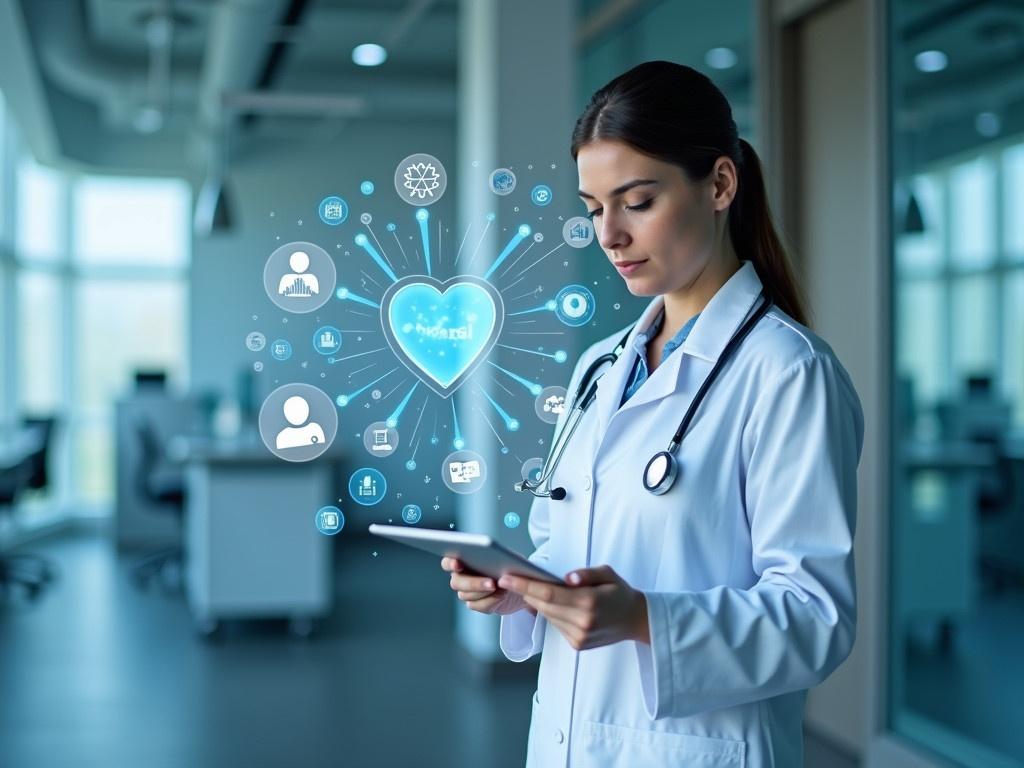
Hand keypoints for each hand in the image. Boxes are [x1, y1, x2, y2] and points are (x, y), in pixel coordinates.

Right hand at [441, 557, 529, 614]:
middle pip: (456, 582)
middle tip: (491, 583)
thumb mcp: (505, 556)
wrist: (517, 583)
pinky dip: (490, 601)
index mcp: (462, 560)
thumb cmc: (508, 564)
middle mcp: (460, 577)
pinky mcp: (476, 604)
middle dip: (473, 583)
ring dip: (483, 592)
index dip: (450, 563)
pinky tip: (501, 595)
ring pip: (465, 595)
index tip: (458, 564)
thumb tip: (496, 557)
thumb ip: (495, 555)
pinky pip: (477, 606)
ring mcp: (466, 592)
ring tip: (500, 588)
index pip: (447, 562)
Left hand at [498, 565, 649, 649]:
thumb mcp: (608, 574)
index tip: (507, 578)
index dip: (525, 585)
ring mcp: (579, 636)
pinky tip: (552, 603)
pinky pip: (556, 625)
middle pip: (543, 605)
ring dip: (537, 602)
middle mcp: (582, 622)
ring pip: (548, 616)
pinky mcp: (577, 644)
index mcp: (589, 602)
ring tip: (529, 588)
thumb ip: (586, 573)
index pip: (548, 593)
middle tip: (510, 578)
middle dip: (525, 592)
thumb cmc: (620, 593)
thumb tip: (567, 579)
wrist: (636, 620)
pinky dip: (550, 613)